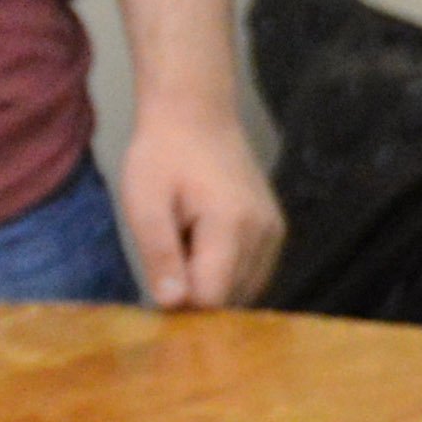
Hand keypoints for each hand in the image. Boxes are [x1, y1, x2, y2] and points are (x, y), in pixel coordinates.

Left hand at [119, 95, 285, 309]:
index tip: (158, 280)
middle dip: (197, 293)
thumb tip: (173, 306)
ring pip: (246, 291)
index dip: (181, 301)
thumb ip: (160, 255)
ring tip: (188, 248)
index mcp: (231, 226)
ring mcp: (275, 233)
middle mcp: (264, 234)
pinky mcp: (276, 231)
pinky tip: (206, 250)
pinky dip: (229, 276)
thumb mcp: (144, 203)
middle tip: (170, 257)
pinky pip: (255, 275)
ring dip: (213, 285)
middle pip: (231, 299)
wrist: (197, 115)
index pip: (212, 297)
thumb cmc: (162, 156)